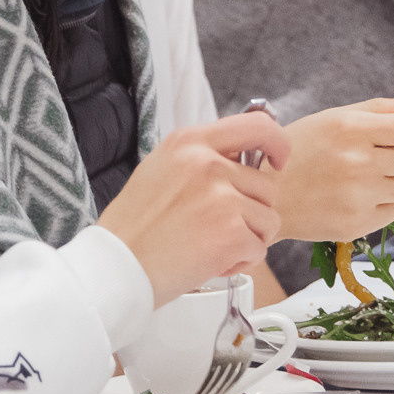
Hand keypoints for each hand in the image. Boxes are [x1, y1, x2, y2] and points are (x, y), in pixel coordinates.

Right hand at [99, 111, 286, 305]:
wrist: (115, 267)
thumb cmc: (135, 227)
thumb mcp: (161, 169)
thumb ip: (201, 158)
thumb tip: (242, 158)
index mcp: (190, 142)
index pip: (257, 126)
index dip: (277, 144)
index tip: (276, 163)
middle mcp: (208, 163)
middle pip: (267, 185)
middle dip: (253, 212)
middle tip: (219, 228)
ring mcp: (222, 197)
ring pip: (269, 219)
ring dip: (248, 239)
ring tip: (211, 246)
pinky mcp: (231, 233)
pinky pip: (259, 248)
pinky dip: (240, 262)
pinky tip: (210, 262)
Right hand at [266, 98, 393, 243]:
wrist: (265, 196)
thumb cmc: (297, 154)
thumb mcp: (332, 118)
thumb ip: (377, 110)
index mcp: (352, 128)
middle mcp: (358, 160)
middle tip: (393, 158)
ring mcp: (359, 194)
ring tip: (372, 179)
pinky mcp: (358, 223)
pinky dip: (382, 205)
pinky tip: (358, 198)